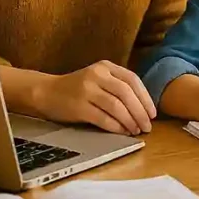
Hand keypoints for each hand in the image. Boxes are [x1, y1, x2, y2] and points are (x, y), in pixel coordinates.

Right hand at [37, 60, 155, 135]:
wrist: (46, 92)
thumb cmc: (77, 89)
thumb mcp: (98, 79)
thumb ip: (118, 86)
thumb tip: (143, 108)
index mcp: (105, 67)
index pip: (132, 80)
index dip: (145, 98)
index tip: (152, 113)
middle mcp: (97, 75)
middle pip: (126, 93)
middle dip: (140, 112)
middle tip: (147, 127)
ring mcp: (86, 90)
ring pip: (116, 106)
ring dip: (130, 121)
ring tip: (136, 131)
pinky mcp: (78, 106)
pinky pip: (103, 118)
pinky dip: (116, 126)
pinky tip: (122, 132)